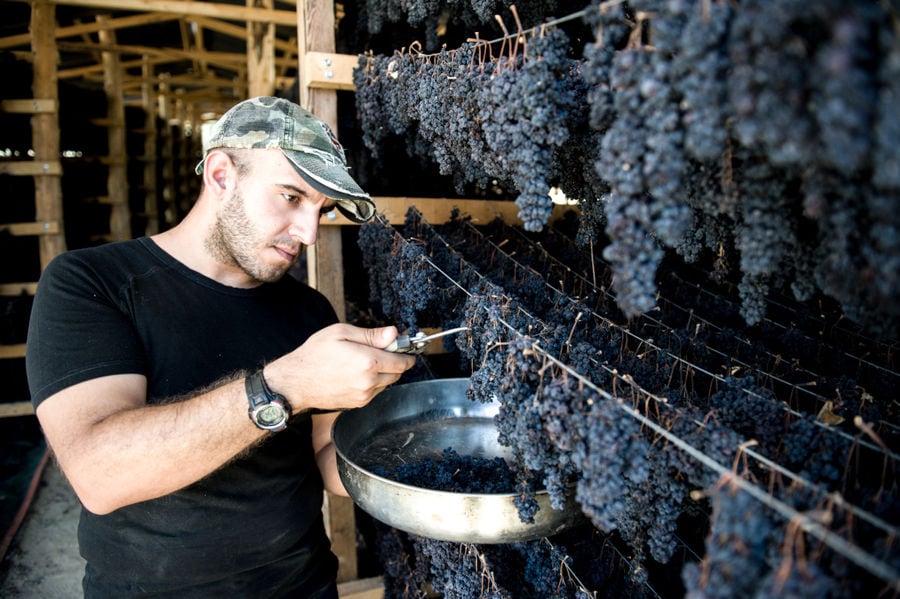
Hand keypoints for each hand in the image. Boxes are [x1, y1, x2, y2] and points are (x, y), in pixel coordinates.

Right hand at [264, 323, 415, 412]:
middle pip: (398, 374)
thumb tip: (393, 334)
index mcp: (368, 362)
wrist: (295, 382)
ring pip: (386, 383)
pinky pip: (374, 392)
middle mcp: (369, 382)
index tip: (406, 349)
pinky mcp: (357, 403)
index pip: (402, 362)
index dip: (407, 354)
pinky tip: (355, 373)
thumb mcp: (341, 333)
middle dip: (395, 362)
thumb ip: (371, 335)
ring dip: (383, 373)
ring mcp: (364, 395)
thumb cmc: (314, 355)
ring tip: (363, 361)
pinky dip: (372, 383)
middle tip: (381, 351)